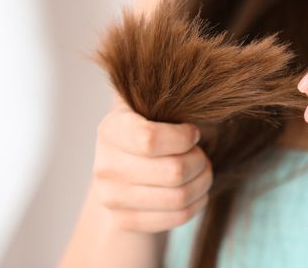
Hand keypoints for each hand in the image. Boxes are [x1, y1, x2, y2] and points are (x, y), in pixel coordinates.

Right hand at [91, 96, 211, 232]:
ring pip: (179, 196)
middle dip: (199, 161)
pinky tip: (197, 191)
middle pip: (173, 171)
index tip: (192, 133)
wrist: (124, 170)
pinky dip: (197, 203)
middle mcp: (105, 165)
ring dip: (202, 182)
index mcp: (111, 129)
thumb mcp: (151, 109)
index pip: (149, 139)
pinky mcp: (125, 220)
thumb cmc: (150, 130)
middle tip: (200, 154)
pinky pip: (176, 217)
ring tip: (202, 170)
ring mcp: (112, 197)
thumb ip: (167, 99)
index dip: (182, 138)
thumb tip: (198, 87)